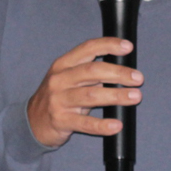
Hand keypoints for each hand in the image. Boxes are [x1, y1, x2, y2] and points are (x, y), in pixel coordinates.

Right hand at [25, 38, 141, 147]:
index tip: (128, 47)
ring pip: (91, 95)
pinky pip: (85, 123)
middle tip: (138, 78)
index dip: (108, 45)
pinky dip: (102, 125)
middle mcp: (60, 79)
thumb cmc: (59, 97)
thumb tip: (122, 68)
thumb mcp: (68, 78)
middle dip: (118, 73)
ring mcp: (58, 100)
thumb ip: (90, 71)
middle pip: (92, 71)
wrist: (32, 121)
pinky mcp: (61, 120)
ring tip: (135, 97)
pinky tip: (116, 125)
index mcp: (63, 64)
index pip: (88, 49)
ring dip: (116, 95)